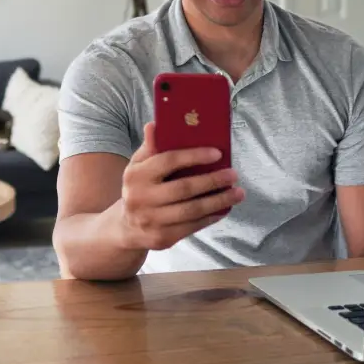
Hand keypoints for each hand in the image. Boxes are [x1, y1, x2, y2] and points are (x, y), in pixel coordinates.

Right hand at [118, 122, 244, 251]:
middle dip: (212, 181)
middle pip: (184, 188)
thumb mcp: (138, 165)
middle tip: (233, 174)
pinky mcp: (162, 238)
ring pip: (191, 210)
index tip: (217, 153)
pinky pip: (192, 227)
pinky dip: (211, 217)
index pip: (168, 161)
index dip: (194, 156)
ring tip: (237, 193)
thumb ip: (150, 146)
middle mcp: (141, 198)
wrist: (126, 226)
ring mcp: (151, 220)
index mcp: (136, 175)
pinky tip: (224, 208)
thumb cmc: (139, 186)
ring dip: (218, 201)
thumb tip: (155, 124)